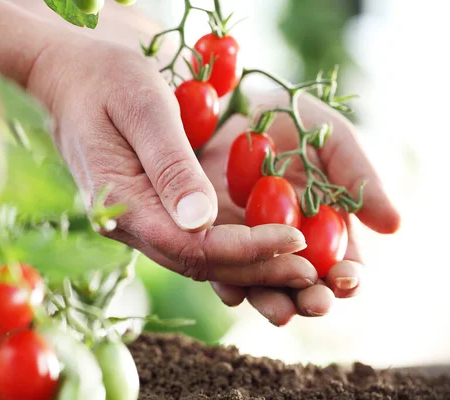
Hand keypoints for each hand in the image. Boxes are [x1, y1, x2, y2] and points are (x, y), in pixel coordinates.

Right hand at [26, 35, 323, 293]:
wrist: (73, 75)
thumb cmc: (105, 78)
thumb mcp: (142, 107)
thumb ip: (169, 163)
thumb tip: (200, 220)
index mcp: (123, 203)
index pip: (191, 246)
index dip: (246, 249)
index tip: (294, 239)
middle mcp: (130, 223)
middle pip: (198, 263)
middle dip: (256, 268)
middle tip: (310, 271)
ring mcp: (139, 219)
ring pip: (199, 259)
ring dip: (249, 265)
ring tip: (300, 265)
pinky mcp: (152, 208)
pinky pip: (195, 239)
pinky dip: (234, 247)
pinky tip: (268, 244)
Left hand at [199, 90, 400, 324]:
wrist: (233, 109)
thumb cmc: (291, 121)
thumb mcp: (331, 141)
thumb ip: (359, 178)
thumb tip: (393, 225)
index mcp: (324, 227)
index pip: (342, 266)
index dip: (349, 278)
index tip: (346, 278)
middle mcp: (288, 243)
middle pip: (304, 285)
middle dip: (312, 299)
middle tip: (313, 302)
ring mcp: (250, 245)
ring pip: (264, 287)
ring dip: (273, 303)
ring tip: (279, 309)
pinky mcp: (214, 239)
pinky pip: (219, 270)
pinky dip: (227, 283)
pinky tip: (232, 288)